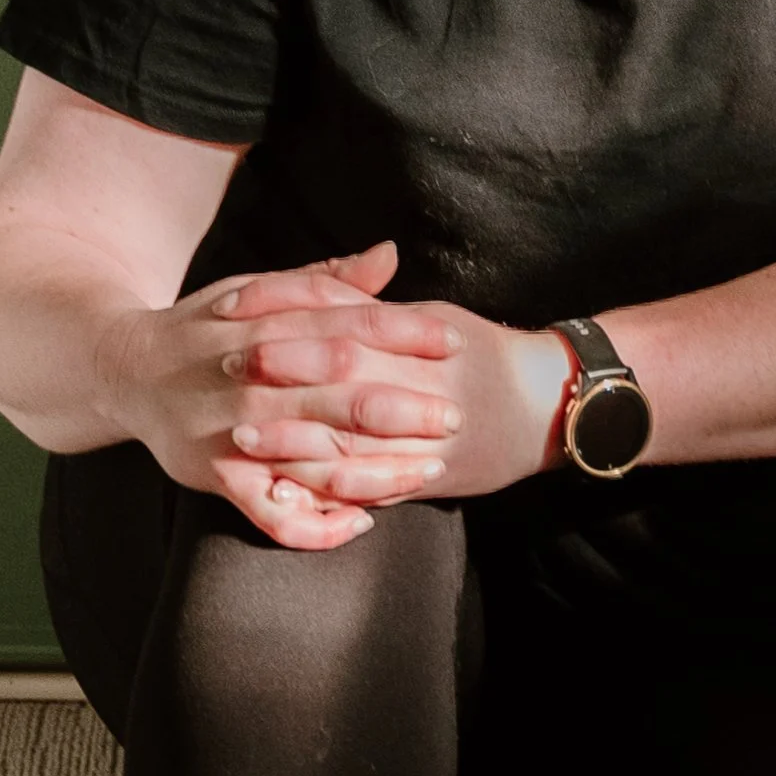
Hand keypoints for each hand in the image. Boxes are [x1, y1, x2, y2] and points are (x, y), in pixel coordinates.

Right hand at [99, 240, 463, 552]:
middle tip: (456, 415)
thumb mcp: (258, 291)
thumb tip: (390, 254)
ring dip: (375, 469)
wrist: (126, 370)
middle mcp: (252, 378)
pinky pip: (271, 513)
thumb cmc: (208, 327)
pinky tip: (359, 523)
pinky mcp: (215, 475)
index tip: (454, 341)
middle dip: (404, 406)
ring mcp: (232, 431)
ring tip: (427, 472)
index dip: (404, 334)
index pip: (347, 325)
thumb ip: (327, 280)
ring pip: (314, 456)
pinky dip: (316, 525)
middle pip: (339, 391)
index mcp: (266, 324)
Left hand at [227, 288, 577, 517]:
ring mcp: (428, 442)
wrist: (551, 409)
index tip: (244, 320)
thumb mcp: (439, 318)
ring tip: (242, 439)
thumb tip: (326, 283)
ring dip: (292, 444)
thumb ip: (380, 307)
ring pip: (353, 445)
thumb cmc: (488, 355)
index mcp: (426, 343)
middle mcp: (427, 392)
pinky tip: (289, 489)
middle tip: (224, 374)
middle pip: (344, 384)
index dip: (294, 326)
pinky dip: (330, 492)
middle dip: (282, 381)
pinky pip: (375, 489)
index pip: (351, 328)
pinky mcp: (431, 481)